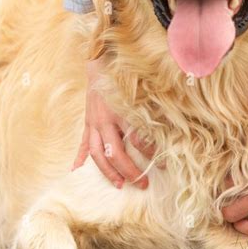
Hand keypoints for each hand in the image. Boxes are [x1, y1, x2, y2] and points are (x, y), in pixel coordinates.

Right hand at [73, 62, 158, 187]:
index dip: (150, 153)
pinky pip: (83, 143)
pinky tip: (76, 171)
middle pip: (115, 152)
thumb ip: (152, 109)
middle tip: (143, 183)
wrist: (102, 64)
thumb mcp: (141, 93)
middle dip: (129, 171)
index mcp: (122, 112)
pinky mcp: (87, 122)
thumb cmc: (125, 79)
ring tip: (118, 184)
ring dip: (107, 171)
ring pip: (97, 153)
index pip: (137, 140)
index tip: (162, 164)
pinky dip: (79, 157)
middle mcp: (106, 120)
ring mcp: (94, 122)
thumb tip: (170, 127)